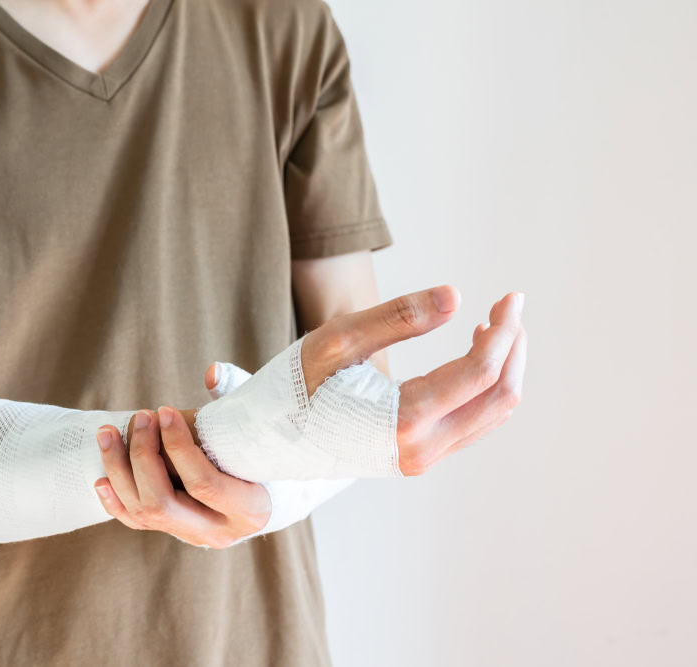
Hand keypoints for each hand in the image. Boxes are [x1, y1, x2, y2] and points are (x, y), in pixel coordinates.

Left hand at [93, 402, 271, 547]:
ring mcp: (193, 536)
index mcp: (250, 509)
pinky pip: (137, 524)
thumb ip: (236, 397)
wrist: (270, 493)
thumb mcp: (257, 425)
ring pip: (143, 513)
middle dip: (142, 457)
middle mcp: (219, 532)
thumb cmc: (264, 450)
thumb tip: (210, 372)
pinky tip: (101, 478)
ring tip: (108, 433)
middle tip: (138, 417)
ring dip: (119, 471)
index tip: (164, 411)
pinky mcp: (175, 533)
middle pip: (163, 503)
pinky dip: (115, 501)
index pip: (204, 484)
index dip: (178, 447)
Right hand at [296, 286, 526, 475]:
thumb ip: (398, 318)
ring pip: (491, 414)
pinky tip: (474, 355)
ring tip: (493, 326)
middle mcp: (422, 448)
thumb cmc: (299, 384)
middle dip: (513, 347)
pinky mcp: (419, 456)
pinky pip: (472, 423)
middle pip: (499, 397)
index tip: (509, 297)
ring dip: (503, 367)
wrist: (272, 437)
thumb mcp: (339, 340)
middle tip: (508, 306)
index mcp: (404, 420)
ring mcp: (423, 458)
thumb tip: (457, 296)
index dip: (504, 331)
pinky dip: (484, 387)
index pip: (480, 373)